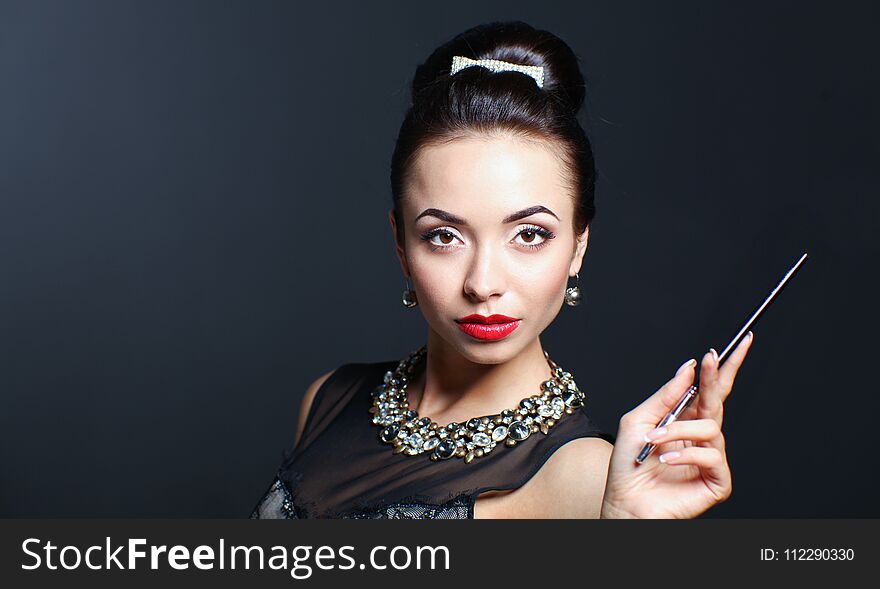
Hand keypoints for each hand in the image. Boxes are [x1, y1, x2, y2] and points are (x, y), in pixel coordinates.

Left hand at [599, 332, 753, 518]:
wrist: (625, 503)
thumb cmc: (629, 467)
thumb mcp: (638, 422)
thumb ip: (665, 396)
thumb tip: (688, 368)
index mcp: (683, 421)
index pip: (708, 390)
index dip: (721, 369)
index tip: (732, 346)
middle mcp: (700, 437)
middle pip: (719, 400)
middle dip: (718, 376)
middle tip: (714, 357)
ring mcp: (710, 458)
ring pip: (709, 428)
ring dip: (677, 431)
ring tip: (653, 440)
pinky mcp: (717, 480)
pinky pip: (712, 456)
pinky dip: (686, 455)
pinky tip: (666, 461)